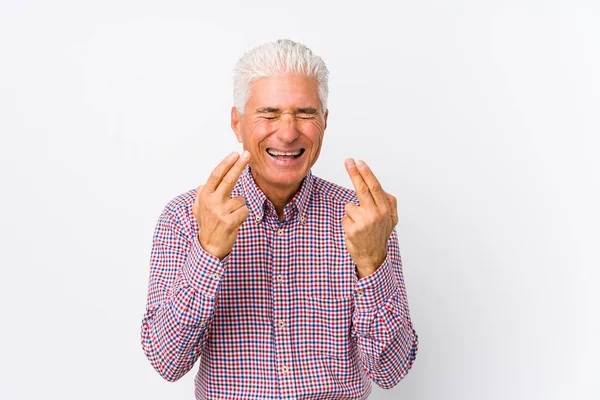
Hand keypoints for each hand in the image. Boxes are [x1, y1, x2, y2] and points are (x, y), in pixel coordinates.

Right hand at [192, 151, 250, 259]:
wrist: (209, 248)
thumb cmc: (207, 226)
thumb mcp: (199, 210)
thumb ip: (200, 197)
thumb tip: (201, 185)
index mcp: (204, 196)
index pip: (216, 175)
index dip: (226, 163)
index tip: (235, 154)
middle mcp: (211, 201)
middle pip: (228, 179)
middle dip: (239, 165)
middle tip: (247, 154)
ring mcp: (220, 211)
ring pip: (241, 200)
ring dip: (239, 208)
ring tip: (230, 217)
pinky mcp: (230, 221)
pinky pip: (245, 211)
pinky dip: (243, 216)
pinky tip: (234, 223)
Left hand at [342, 158, 398, 278]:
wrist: (373, 257)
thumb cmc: (380, 234)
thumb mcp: (392, 219)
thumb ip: (390, 203)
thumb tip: (383, 189)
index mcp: (385, 210)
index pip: (375, 187)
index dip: (366, 173)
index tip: (359, 163)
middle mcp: (375, 214)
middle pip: (362, 189)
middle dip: (354, 173)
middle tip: (348, 161)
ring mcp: (363, 222)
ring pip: (350, 205)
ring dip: (352, 213)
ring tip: (359, 223)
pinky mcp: (352, 230)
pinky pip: (345, 217)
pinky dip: (348, 222)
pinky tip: (354, 230)